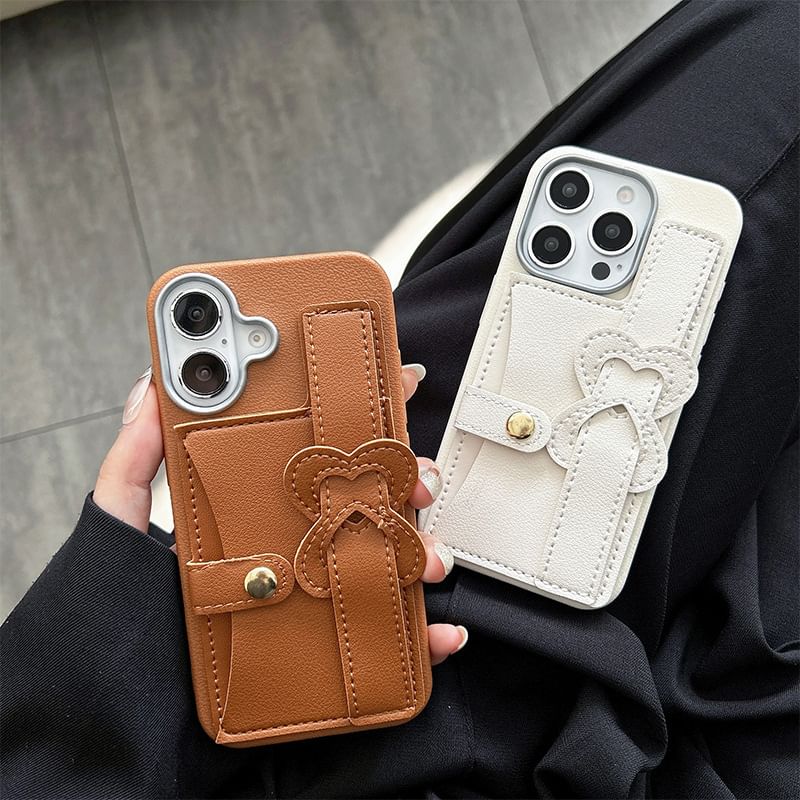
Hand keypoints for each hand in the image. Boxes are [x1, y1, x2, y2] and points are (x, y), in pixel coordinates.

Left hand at [94, 364, 466, 665]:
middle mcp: (298, 548)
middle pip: (370, 501)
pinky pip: (391, 640)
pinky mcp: (332, 652)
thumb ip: (132, 462)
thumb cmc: (128, 617)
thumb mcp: (123, 529)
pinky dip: (426, 634)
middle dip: (407, 483)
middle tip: (412, 481)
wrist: (135, 713)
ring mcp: (319, 596)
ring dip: (425, 552)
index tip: (395, 385)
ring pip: (392, 560)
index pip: (318, 454)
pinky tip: (439, 630)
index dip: (362, 419)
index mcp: (262, 513)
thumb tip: (150, 387)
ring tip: (424, 558)